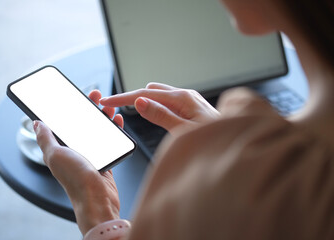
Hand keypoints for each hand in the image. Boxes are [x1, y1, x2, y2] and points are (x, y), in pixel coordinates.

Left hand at [34, 90, 122, 234]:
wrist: (97, 200)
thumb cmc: (76, 180)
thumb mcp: (55, 155)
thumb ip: (45, 138)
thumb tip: (36, 124)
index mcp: (61, 148)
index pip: (64, 123)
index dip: (69, 108)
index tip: (75, 96)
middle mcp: (75, 150)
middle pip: (82, 124)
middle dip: (89, 108)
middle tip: (95, 96)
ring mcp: (91, 155)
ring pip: (98, 131)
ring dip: (103, 117)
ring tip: (109, 107)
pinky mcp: (105, 160)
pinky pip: (110, 141)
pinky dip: (114, 130)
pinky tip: (118, 122)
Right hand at [100, 82, 219, 133]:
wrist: (234, 140)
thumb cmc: (213, 140)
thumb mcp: (184, 130)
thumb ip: (162, 116)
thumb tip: (140, 102)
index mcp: (183, 98)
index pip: (145, 94)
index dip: (124, 98)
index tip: (108, 100)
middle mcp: (185, 95)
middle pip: (150, 90)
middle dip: (132, 96)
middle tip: (115, 107)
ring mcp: (188, 99)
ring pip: (158, 94)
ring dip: (143, 100)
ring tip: (128, 108)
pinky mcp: (190, 106)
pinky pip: (167, 101)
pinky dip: (154, 104)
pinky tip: (151, 112)